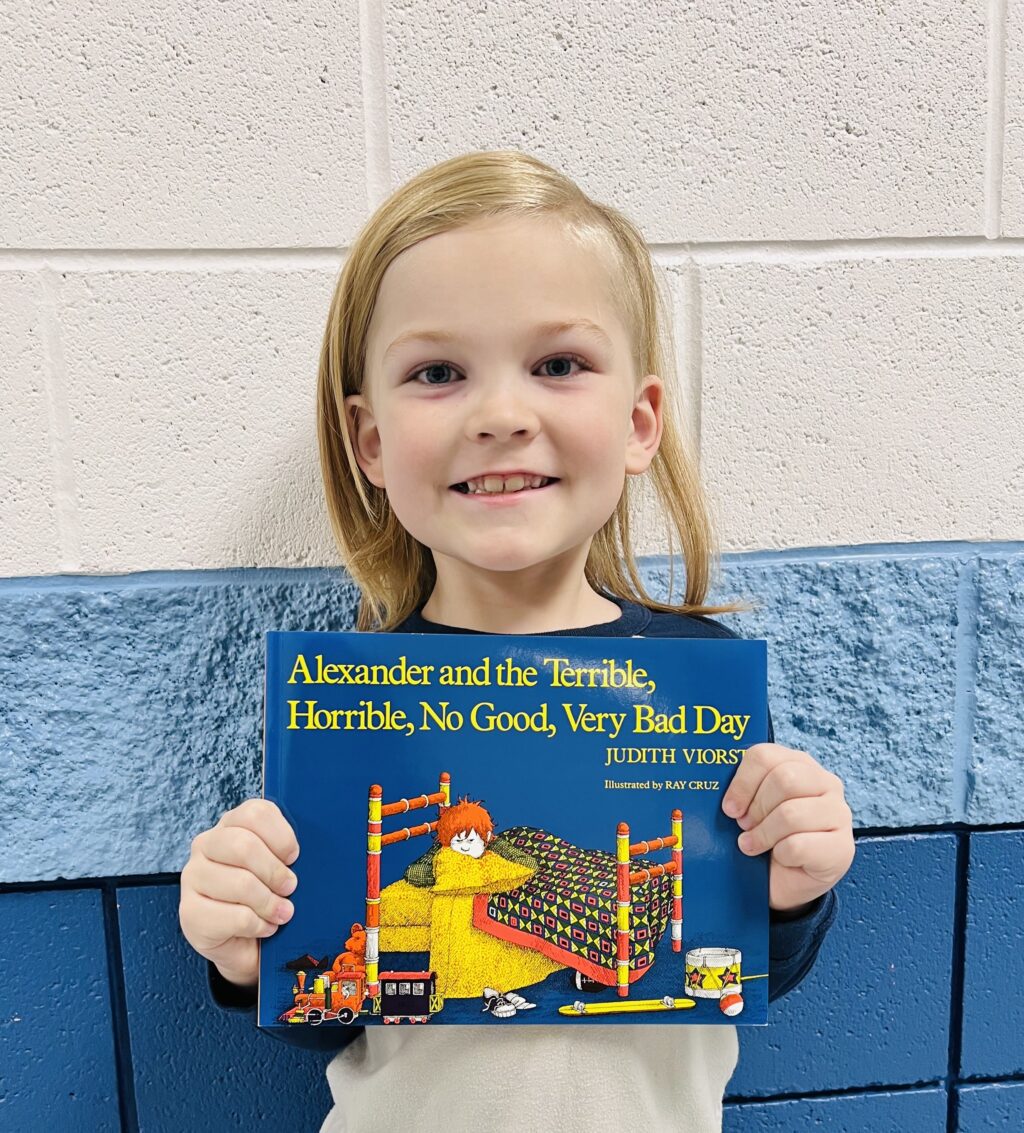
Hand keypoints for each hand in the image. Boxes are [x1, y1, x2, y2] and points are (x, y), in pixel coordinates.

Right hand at [179, 799, 299, 987]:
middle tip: (290, 888)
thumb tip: (309, 855)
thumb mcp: (281, 865)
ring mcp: (193, 877)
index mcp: (232, 824)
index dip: (282, 837)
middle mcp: (206, 845)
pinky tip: (264, 927)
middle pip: (244, 846)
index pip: (255, 813)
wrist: (247, 941)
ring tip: (281, 913)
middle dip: (275, 872)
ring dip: (270, 903)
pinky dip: (259, 925)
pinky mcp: (190, 913)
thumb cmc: (268, 895)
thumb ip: (288, 851)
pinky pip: (235, 917)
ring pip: (241, 883)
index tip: (294, 857)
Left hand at [721, 743, 854, 913]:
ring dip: (763, 834)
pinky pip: (799, 845)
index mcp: (799, 763)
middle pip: (783, 780)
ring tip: (753, 845)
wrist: (783, 881)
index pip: (765, 755)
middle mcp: (826, 783)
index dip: (742, 782)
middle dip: (756, 808)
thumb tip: (719, 787)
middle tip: (744, 826)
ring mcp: (839, 814)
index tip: (730, 807)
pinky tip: (779, 858)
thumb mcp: (751, 807)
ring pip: (791, 814)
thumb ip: (743, 789)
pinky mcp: (842, 848)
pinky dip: (780, 855)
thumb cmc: (764, 837)